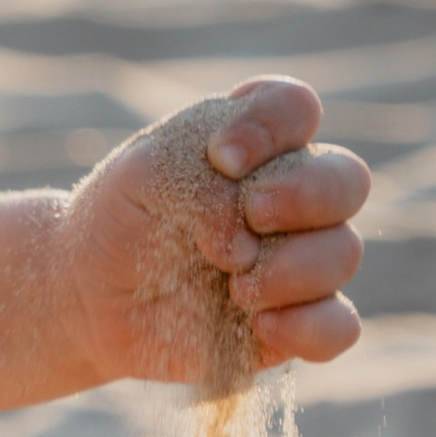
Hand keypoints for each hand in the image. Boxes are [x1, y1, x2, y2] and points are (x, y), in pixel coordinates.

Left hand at [64, 78, 368, 384]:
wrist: (87, 292)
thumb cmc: (121, 217)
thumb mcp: (144, 175)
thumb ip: (204, 184)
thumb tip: (250, 244)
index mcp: (254, 142)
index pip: (296, 109)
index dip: (273, 127)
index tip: (220, 157)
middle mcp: (291, 195)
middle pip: (348, 179)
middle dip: (305, 194)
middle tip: (251, 213)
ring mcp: (298, 259)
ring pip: (344, 252)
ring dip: (292, 268)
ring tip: (233, 286)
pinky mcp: (295, 322)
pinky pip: (339, 327)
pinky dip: (309, 326)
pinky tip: (260, 326)